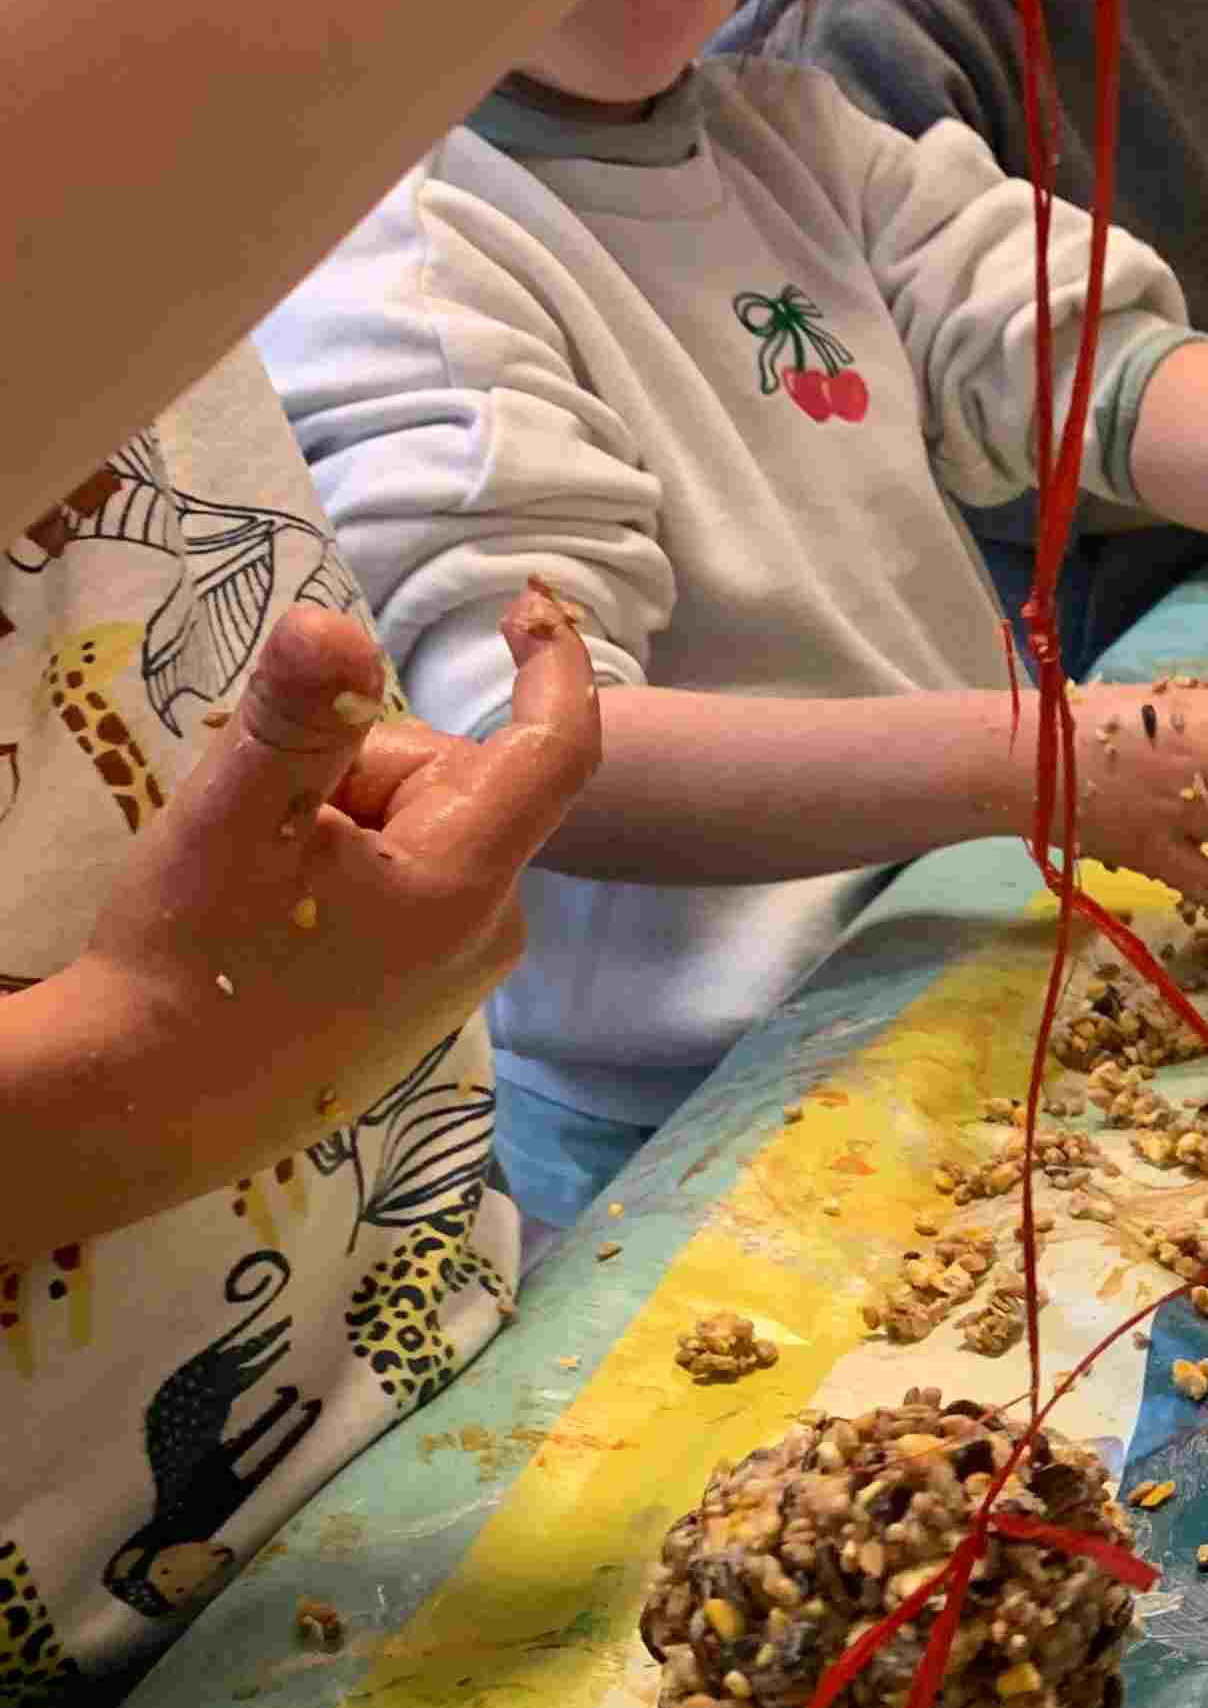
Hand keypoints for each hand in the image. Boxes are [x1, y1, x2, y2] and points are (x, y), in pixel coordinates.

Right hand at [83, 592, 599, 1146]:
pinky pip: (401, 884)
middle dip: (354, 770)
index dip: (553, 667)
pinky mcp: (425, 992)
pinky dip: (341, 870)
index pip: (555, 749)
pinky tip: (277, 918)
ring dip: (338, 822)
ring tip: (260, 882)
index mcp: (467, 877)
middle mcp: (492, 925)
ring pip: (414, 831)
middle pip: (446, 781)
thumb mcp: (232, 814)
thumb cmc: (194, 960)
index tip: (530, 604)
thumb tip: (336, 624)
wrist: (151, 1103)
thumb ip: (296, 714)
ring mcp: (462, 967)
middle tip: (265, 821)